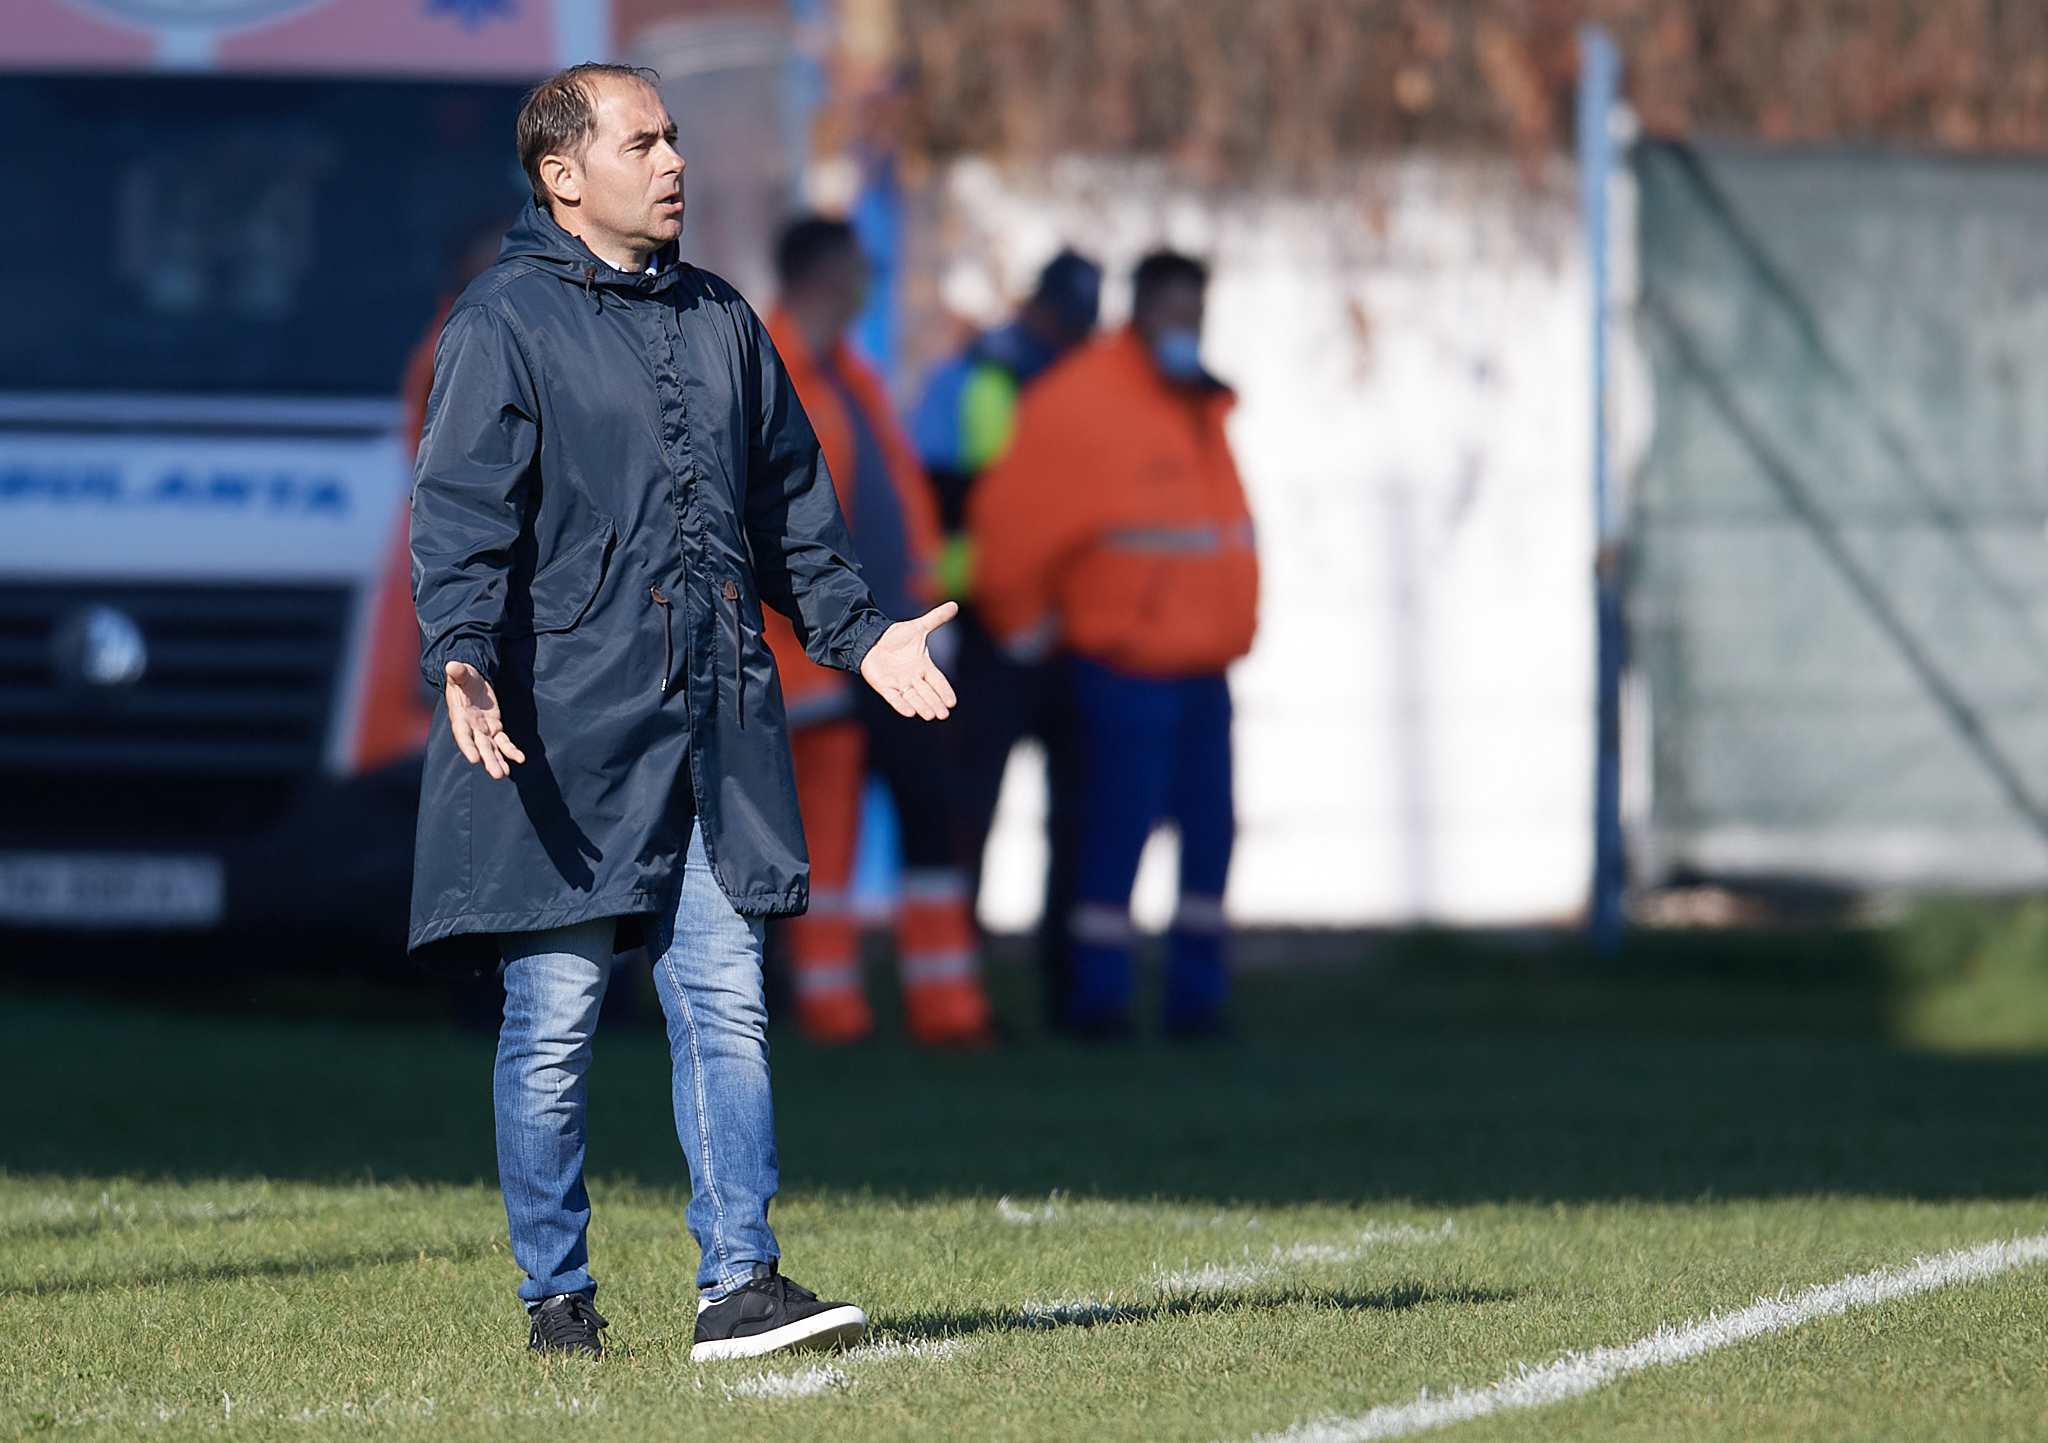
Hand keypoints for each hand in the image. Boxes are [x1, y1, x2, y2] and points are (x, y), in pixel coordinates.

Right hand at [444, 660, 526, 778]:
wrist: (471, 681)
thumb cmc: (463, 678)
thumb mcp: (461, 673)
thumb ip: (458, 672)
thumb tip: (452, 665)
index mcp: (459, 717)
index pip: (462, 734)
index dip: (467, 747)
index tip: (474, 759)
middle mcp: (471, 728)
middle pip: (480, 747)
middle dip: (489, 761)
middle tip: (498, 775)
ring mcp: (483, 730)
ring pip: (491, 749)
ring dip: (498, 762)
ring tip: (505, 775)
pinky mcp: (495, 729)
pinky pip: (503, 742)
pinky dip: (511, 751)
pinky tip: (520, 759)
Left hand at [859, 602, 959, 719]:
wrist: (872, 639)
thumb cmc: (896, 636)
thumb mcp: (918, 627)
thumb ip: (936, 619)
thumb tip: (954, 604)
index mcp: (924, 666)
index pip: (937, 681)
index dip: (944, 691)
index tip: (952, 702)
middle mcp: (913, 678)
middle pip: (927, 693)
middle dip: (935, 703)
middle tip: (943, 714)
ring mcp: (899, 683)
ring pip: (913, 698)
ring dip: (921, 706)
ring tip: (930, 716)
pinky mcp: (884, 686)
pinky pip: (894, 698)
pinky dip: (901, 705)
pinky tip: (909, 713)